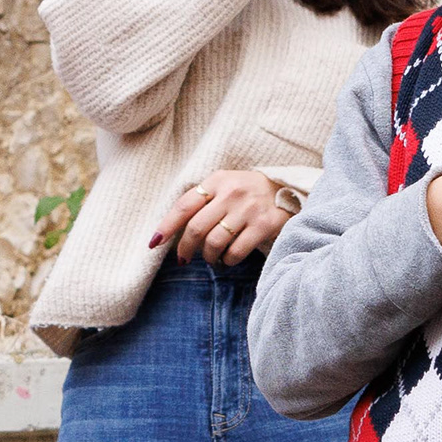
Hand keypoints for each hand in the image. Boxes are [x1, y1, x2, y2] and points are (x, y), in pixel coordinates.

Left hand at [147, 168, 290, 265]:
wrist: (287, 189)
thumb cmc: (245, 192)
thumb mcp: (223, 185)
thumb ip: (200, 201)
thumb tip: (170, 232)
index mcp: (217, 181)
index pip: (184, 206)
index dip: (166, 227)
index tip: (154, 243)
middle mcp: (231, 193)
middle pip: (196, 228)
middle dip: (185, 248)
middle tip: (184, 258)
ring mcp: (249, 209)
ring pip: (214, 242)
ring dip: (208, 256)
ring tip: (211, 258)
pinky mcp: (264, 225)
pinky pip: (236, 252)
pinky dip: (227, 260)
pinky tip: (228, 259)